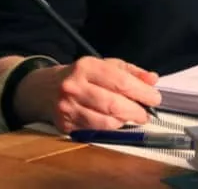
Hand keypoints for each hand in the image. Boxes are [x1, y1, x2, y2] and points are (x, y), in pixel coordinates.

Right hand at [23, 57, 161, 131]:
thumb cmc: (80, 76)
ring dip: (124, 121)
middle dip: (135, 111)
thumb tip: (152, 79)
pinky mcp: (64, 125)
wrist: (42, 89)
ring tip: (132, 117)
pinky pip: (95, 130)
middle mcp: (74, 87)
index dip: (141, 92)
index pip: (120, 81)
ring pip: (105, 121)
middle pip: (113, 104)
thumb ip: (130, 72)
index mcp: (86, 67)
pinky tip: (115, 122)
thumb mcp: (104, 65)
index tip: (155, 98)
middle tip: (146, 113)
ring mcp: (67, 108)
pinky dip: (110, 128)